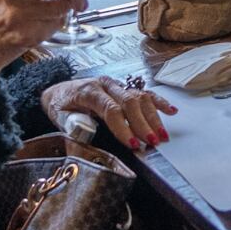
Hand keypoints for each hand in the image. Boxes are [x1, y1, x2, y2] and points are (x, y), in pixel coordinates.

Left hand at [39, 75, 177, 150]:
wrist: (59, 91)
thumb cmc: (60, 106)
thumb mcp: (59, 116)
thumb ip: (72, 124)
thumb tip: (87, 130)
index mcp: (89, 91)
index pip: (111, 109)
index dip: (124, 127)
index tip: (134, 144)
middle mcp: (106, 85)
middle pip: (129, 102)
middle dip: (143, 124)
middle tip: (153, 142)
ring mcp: (117, 85)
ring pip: (140, 97)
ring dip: (154, 117)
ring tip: (162, 136)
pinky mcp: (124, 88)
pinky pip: (144, 93)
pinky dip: (159, 102)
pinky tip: (171, 111)